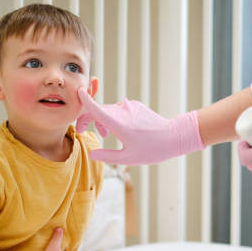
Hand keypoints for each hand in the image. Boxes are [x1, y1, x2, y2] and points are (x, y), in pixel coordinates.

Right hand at [76, 88, 203, 164]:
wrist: (174, 137)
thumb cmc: (152, 150)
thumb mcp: (128, 158)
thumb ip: (106, 156)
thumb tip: (92, 154)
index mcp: (118, 124)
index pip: (96, 109)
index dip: (85, 101)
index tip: (77, 92)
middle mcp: (123, 111)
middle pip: (99, 110)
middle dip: (89, 120)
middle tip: (85, 131)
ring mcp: (130, 106)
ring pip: (109, 110)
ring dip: (103, 120)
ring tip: (106, 135)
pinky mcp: (136, 105)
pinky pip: (120, 110)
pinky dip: (115, 118)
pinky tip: (122, 130)